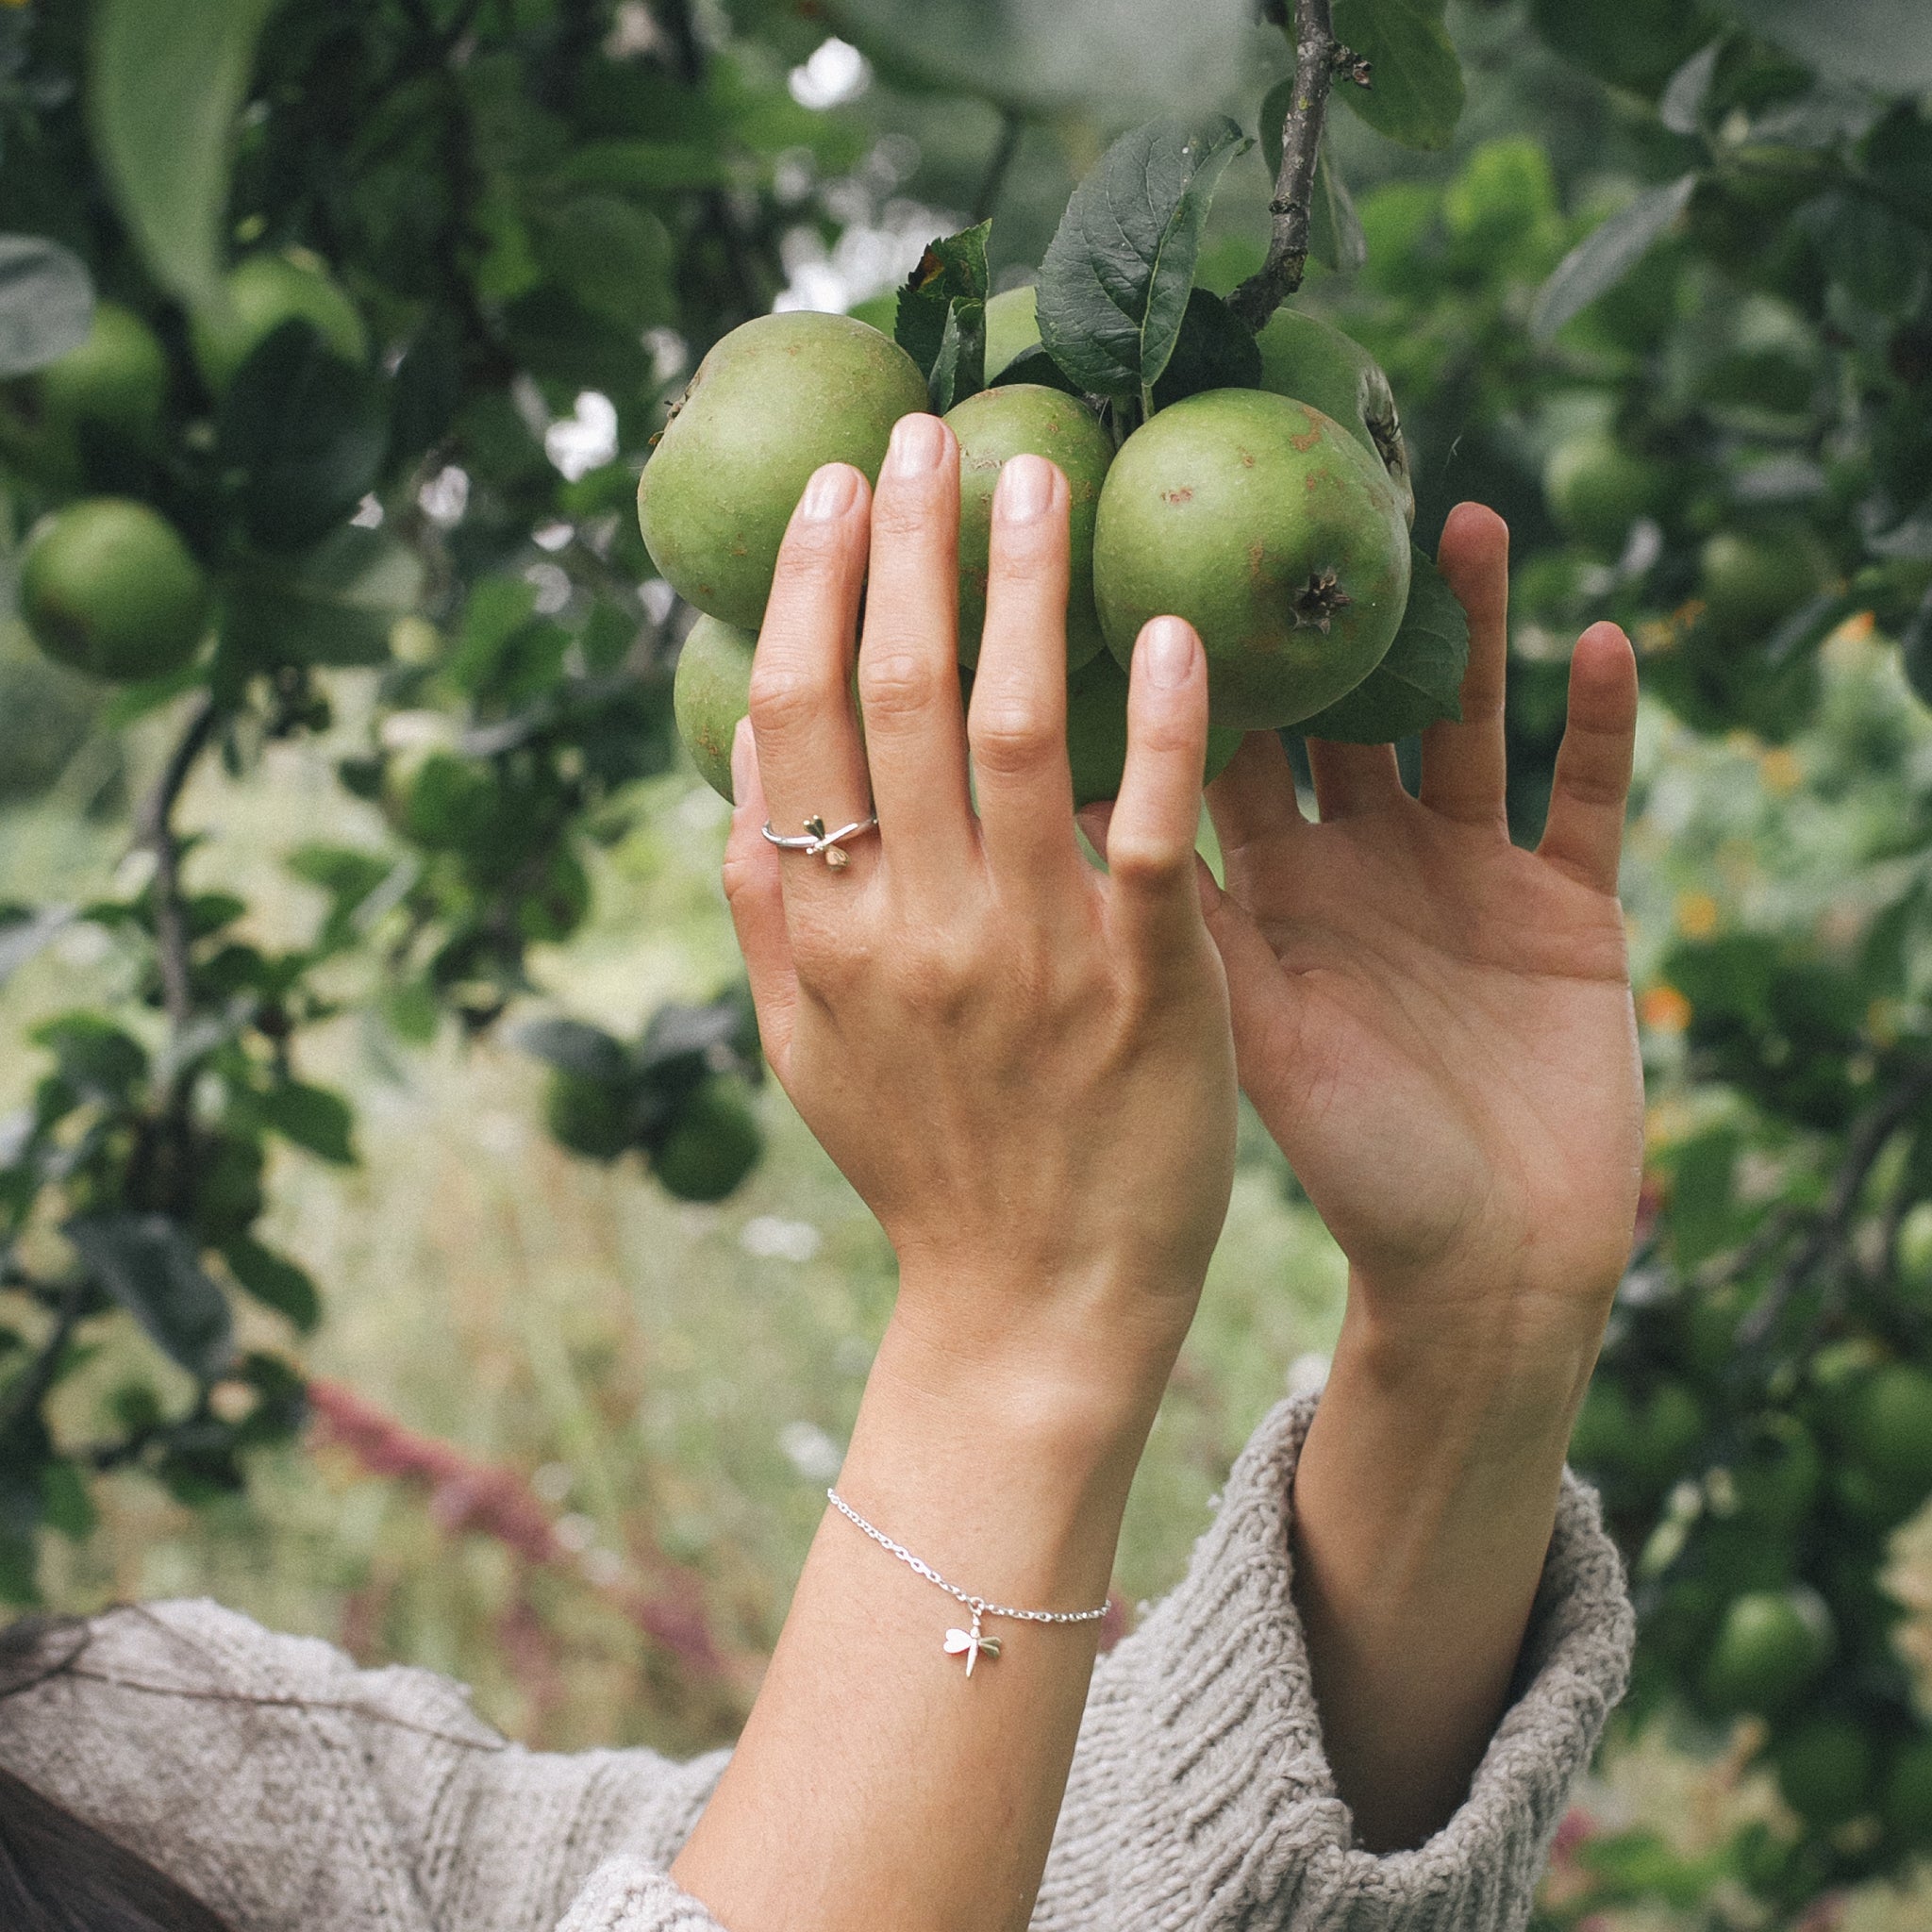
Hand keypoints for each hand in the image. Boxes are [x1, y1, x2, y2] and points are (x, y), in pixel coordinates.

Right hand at [681, 413, 1236, 1931]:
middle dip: (911, 543)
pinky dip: (1165, 723)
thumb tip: (750, 752)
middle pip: (900, 693)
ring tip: (1046, 470)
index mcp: (819, 929)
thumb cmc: (925, 1166)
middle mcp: (909, 923)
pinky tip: (1176, 625)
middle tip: (932, 424)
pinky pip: (1153, 829)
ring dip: (1027, 584)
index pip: (794, 719)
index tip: (838, 489)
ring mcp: (1029, 951)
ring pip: (1020, 728)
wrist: (1029, 1311)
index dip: (812, 589)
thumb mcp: (806, 1042)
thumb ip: (772, 902)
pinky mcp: (1146, 987)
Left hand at [1200, 503, 1643, 1388]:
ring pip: (1462, 724)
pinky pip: (1589, 799)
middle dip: (1328, 606)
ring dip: (1465, 629)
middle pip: (1344, 708)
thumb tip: (1053, 806)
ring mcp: (1467, 879)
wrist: (1483, 1271)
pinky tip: (1598, 638)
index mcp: (1268, 892)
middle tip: (1306, 477)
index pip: (1218, 745)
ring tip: (1452, 516)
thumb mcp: (1244, 1031)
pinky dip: (1597, 727)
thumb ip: (1172, 923)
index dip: (1187, 647)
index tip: (1153, 544)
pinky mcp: (1571, 909)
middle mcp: (1360, 865)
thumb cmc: (1345, 1169)